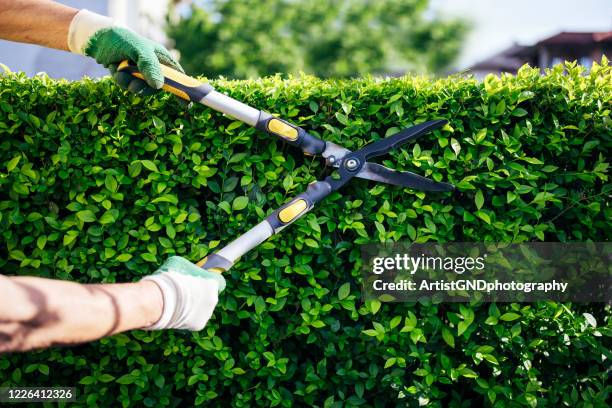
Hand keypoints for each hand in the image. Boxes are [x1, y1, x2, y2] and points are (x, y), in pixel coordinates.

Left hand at [68, 10, 182, 94]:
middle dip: (145, 88)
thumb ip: (150, 66)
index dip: (184, 90)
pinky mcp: (129, 78)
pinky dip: (121, 81)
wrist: (98, 39)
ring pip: (142, 89)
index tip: (187, 105)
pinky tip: (115, 70)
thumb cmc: (122, 39)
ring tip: (120, 72)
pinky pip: (129, 87)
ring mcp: (142, 74)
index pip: (178, 77)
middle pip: (158, 87)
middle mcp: (154, 67)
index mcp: (162, 58)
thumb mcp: (139, 50)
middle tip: (135, 85)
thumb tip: (159, 86)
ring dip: (130, 84)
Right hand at [141, 257, 225, 330]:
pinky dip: (187, 318)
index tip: (200, 280)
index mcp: (213, 283)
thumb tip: (187, 271)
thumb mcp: (180, 264)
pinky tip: (176, 313)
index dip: (208, 280)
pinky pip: (194, 320)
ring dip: (193, 307)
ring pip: (202, 309)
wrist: (159, 300)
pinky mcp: (199, 325)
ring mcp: (207, 314)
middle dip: (200, 294)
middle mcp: (214, 299)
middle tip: (185, 292)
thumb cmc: (170, 279)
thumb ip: (189, 269)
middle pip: (209, 296)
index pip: (217, 281)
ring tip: (177, 303)